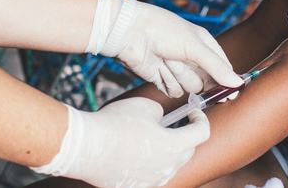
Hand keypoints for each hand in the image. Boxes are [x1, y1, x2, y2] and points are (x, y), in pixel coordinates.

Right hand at [33, 97, 209, 187]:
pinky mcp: (137, 187)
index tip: (194, 113)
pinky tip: (137, 154)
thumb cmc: (114, 123)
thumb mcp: (144, 106)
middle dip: (185, 136)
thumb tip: (163, 119)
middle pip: (187, 152)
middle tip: (175, 124)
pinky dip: (150, 165)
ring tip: (152, 139)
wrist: (85, 146)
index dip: (201, 120)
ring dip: (168, 152)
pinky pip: (152, 176)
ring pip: (170, 166)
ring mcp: (153, 180)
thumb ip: (161, 113)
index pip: (202, 134)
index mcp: (174, 145)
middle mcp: (167, 167)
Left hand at [86, 0, 242, 97]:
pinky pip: (173, 91)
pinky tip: (158, 67)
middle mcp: (192, 59)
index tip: (232, 94)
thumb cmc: (164, 31)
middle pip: (207, 82)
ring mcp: (177, 70)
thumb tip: (237, 83)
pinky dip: (167, 81)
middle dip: (199, 78)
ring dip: (180, 75)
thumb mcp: (195, 46)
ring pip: (190, 87)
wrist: (131, 33)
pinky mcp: (162, 80)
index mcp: (204, 45)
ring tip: (167, 59)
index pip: (223, 67)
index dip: (227, 81)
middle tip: (189, 68)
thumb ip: (216, 67)